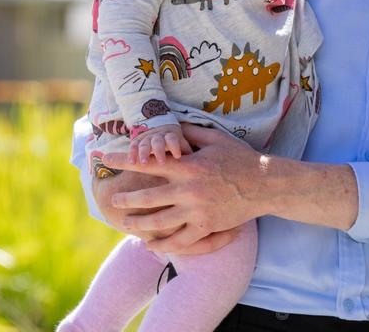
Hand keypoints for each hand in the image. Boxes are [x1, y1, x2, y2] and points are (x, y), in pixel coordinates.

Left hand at [103, 123, 263, 253]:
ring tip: (126, 224)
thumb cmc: (240, 157)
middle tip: (112, 201)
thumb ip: (190, 132)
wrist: (264, 184)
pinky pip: (180, 240)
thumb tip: (169, 125)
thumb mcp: (216, 138)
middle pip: (148, 197)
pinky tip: (152, 244)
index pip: (148, 162)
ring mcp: (197, 210)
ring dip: (138, 224)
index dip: (123, 160)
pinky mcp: (206, 226)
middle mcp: (189, 189)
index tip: (104, 157)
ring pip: (159, 222)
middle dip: (126, 199)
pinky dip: (164, 244)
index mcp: (189, 166)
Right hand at [128, 124, 191, 164]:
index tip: (178, 156)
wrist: (156, 123)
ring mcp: (146, 138)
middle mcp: (158, 136)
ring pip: (144, 144)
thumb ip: (186, 150)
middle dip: (159, 151)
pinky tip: (132, 162)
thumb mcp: (181, 141)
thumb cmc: (172, 138)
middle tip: (162, 162)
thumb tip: (198, 163)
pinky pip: (133, 146)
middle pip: (158, 142)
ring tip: (144, 163)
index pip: (173, 139)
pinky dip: (131, 154)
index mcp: (170, 135)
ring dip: (144, 153)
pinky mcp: (136, 141)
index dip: (175, 146)